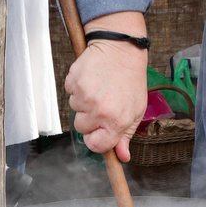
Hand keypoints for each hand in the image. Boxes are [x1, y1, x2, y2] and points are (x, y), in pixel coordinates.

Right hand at [65, 39, 147, 161]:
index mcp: (116, 121)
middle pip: (81, 128)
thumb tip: (122, 156)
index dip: (96, 139)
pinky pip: (70, 93)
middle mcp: (99, 111)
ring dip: (84, 102)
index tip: (100, 130)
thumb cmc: (131, 80)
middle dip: (89, 119)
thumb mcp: (136, 110)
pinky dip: (78, 88)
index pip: (95, 145)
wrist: (121, 49)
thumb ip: (126, 136)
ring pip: (75, 110)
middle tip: (103, 102)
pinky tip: (92, 79)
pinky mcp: (74, 82)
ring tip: (99, 88)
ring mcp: (84, 96)